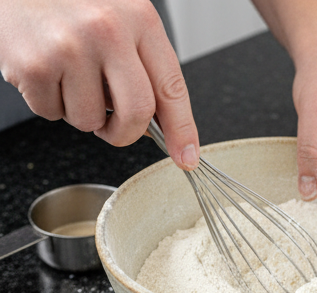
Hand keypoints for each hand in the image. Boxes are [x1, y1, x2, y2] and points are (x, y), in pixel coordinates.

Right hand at [0, 0, 199, 168]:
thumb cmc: (68, 1)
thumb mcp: (118, 17)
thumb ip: (143, 65)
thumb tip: (159, 125)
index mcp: (138, 18)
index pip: (172, 88)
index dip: (182, 130)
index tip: (186, 157)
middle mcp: (107, 30)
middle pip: (137, 114)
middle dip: (126, 133)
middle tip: (113, 128)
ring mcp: (69, 47)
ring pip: (90, 120)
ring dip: (79, 112)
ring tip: (66, 74)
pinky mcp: (34, 64)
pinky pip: (52, 113)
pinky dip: (48, 101)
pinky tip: (44, 68)